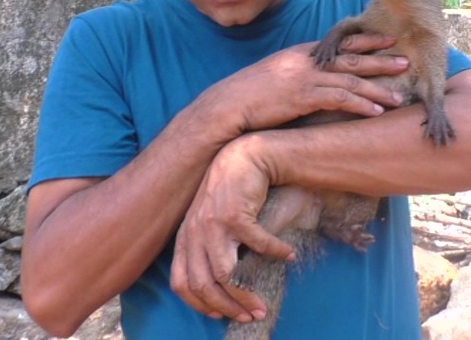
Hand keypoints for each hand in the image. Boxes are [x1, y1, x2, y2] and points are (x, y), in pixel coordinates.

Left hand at [170, 135, 297, 321]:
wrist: (244, 155)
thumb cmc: (231, 190)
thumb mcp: (210, 220)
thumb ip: (209, 246)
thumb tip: (223, 282)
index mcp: (185, 238)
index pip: (182, 283)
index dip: (200, 304)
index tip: (219, 315)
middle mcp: (194, 233)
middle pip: (204, 285)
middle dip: (227, 307)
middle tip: (249, 316)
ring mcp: (212, 224)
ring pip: (225, 275)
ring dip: (246, 294)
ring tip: (263, 305)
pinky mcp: (234, 215)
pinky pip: (256, 246)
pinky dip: (274, 253)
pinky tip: (288, 255)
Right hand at [203, 33, 407, 134]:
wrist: (227, 105)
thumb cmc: (248, 96)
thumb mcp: (275, 76)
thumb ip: (297, 73)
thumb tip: (315, 80)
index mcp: (301, 53)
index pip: (339, 43)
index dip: (365, 41)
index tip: (388, 40)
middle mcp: (306, 61)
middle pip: (352, 58)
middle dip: (381, 59)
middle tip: (406, 61)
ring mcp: (305, 77)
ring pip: (351, 80)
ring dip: (378, 88)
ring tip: (399, 97)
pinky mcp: (303, 97)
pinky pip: (339, 99)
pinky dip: (360, 104)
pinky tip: (376, 112)